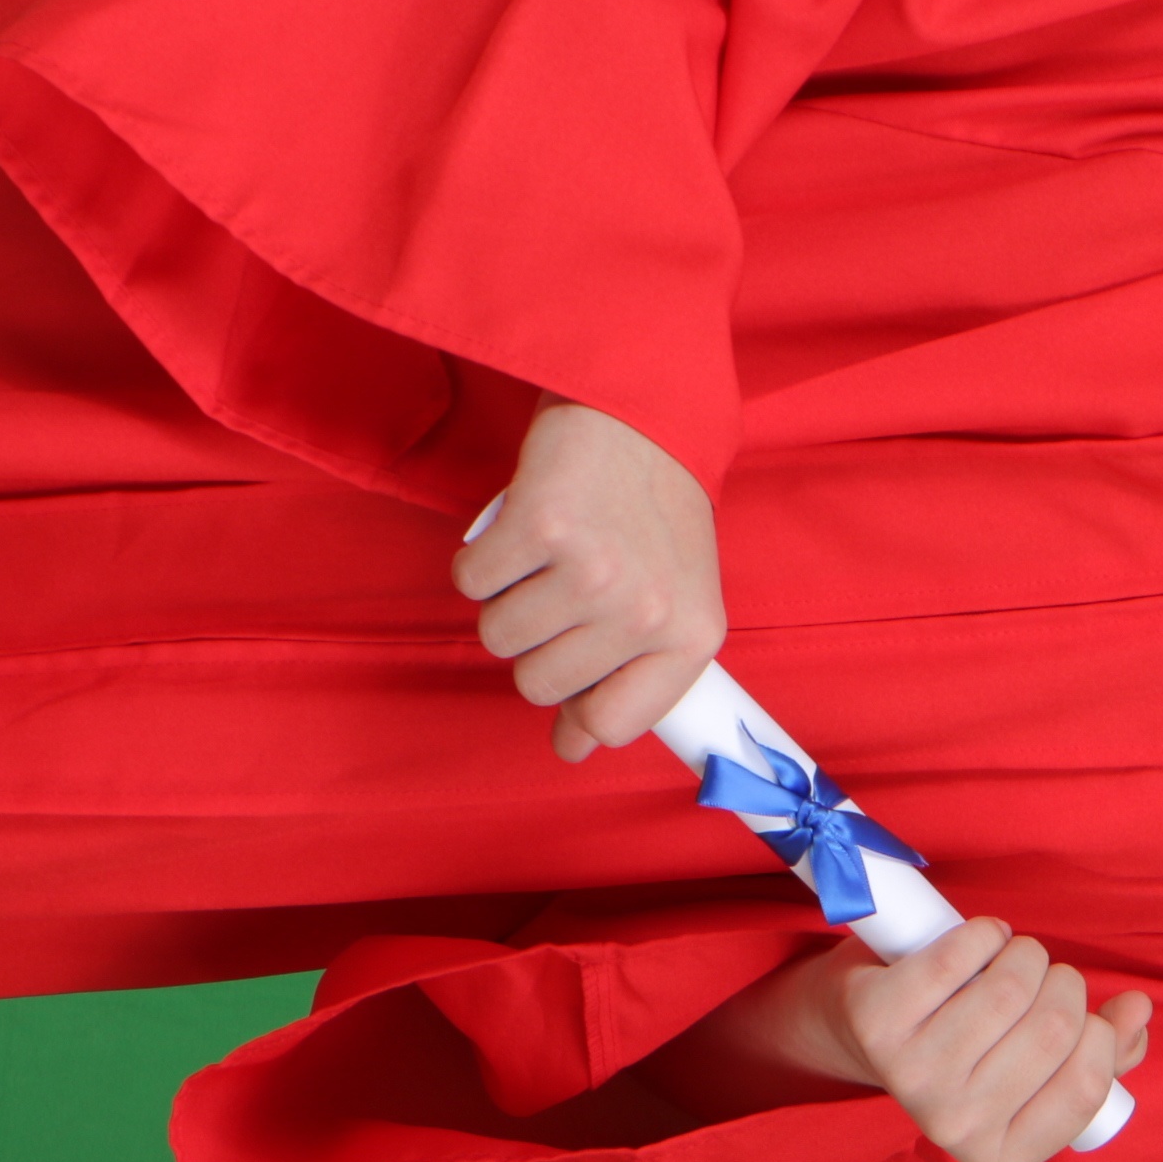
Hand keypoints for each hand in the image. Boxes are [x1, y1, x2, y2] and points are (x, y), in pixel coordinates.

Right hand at [456, 397, 723, 760]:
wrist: (642, 411)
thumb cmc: (654, 513)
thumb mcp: (672, 600)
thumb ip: (630, 678)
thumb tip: (569, 750)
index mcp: (690, 637)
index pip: (613, 726)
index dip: (578, 706)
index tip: (575, 677)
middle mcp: (646, 611)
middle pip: (538, 685)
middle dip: (538, 642)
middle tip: (567, 585)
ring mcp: (593, 571)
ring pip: (498, 638)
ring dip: (507, 599)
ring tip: (550, 555)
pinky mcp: (539, 527)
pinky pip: (472, 583)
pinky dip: (482, 558)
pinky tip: (524, 527)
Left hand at [767, 924, 1150, 1161]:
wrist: (857, 1032)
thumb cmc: (964, 1047)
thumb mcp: (1035, 1067)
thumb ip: (1104, 1052)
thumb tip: (1137, 1011)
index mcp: (1000, 1155)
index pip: (1087, 1086)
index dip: (1100, 1034)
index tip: (1084, 1013)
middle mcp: (954, 1126)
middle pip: (1054, 1029)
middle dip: (1064, 983)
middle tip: (1044, 977)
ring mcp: (913, 1077)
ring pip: (1013, 988)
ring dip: (1026, 954)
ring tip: (1012, 957)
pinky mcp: (880, 1023)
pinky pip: (958, 958)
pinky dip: (984, 933)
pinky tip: (982, 939)